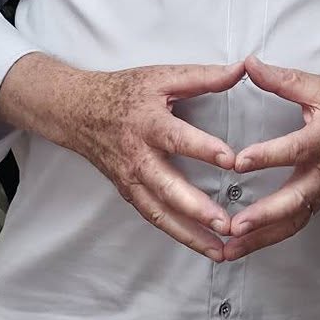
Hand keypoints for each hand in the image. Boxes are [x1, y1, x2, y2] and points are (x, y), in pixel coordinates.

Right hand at [26, 59, 244, 260]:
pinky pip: (154, 217)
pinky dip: (177, 234)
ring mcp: (131, 178)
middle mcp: (138, 156)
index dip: (204, 149)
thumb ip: (203, 76)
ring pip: (160, 212)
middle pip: (167, 187)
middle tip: (225, 224)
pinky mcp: (129, 192)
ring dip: (190, 234)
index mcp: (148, 123)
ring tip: (221, 250)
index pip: (178, 138)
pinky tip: (202, 246)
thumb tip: (243, 68)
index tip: (231, 161)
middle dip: (196, 209)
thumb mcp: (162, 76)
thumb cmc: (124, 92)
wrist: (77, 111)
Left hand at [223, 59, 319, 262]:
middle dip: (263, 216)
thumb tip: (249, 63)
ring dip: (261, 238)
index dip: (266, 156)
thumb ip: (282, 79)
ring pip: (293, 221)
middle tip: (235, 225)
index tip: (239, 162)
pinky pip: (294, 224)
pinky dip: (269, 239)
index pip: (293, 149)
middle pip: (294, 200)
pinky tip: (243, 247)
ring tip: (229, 249)